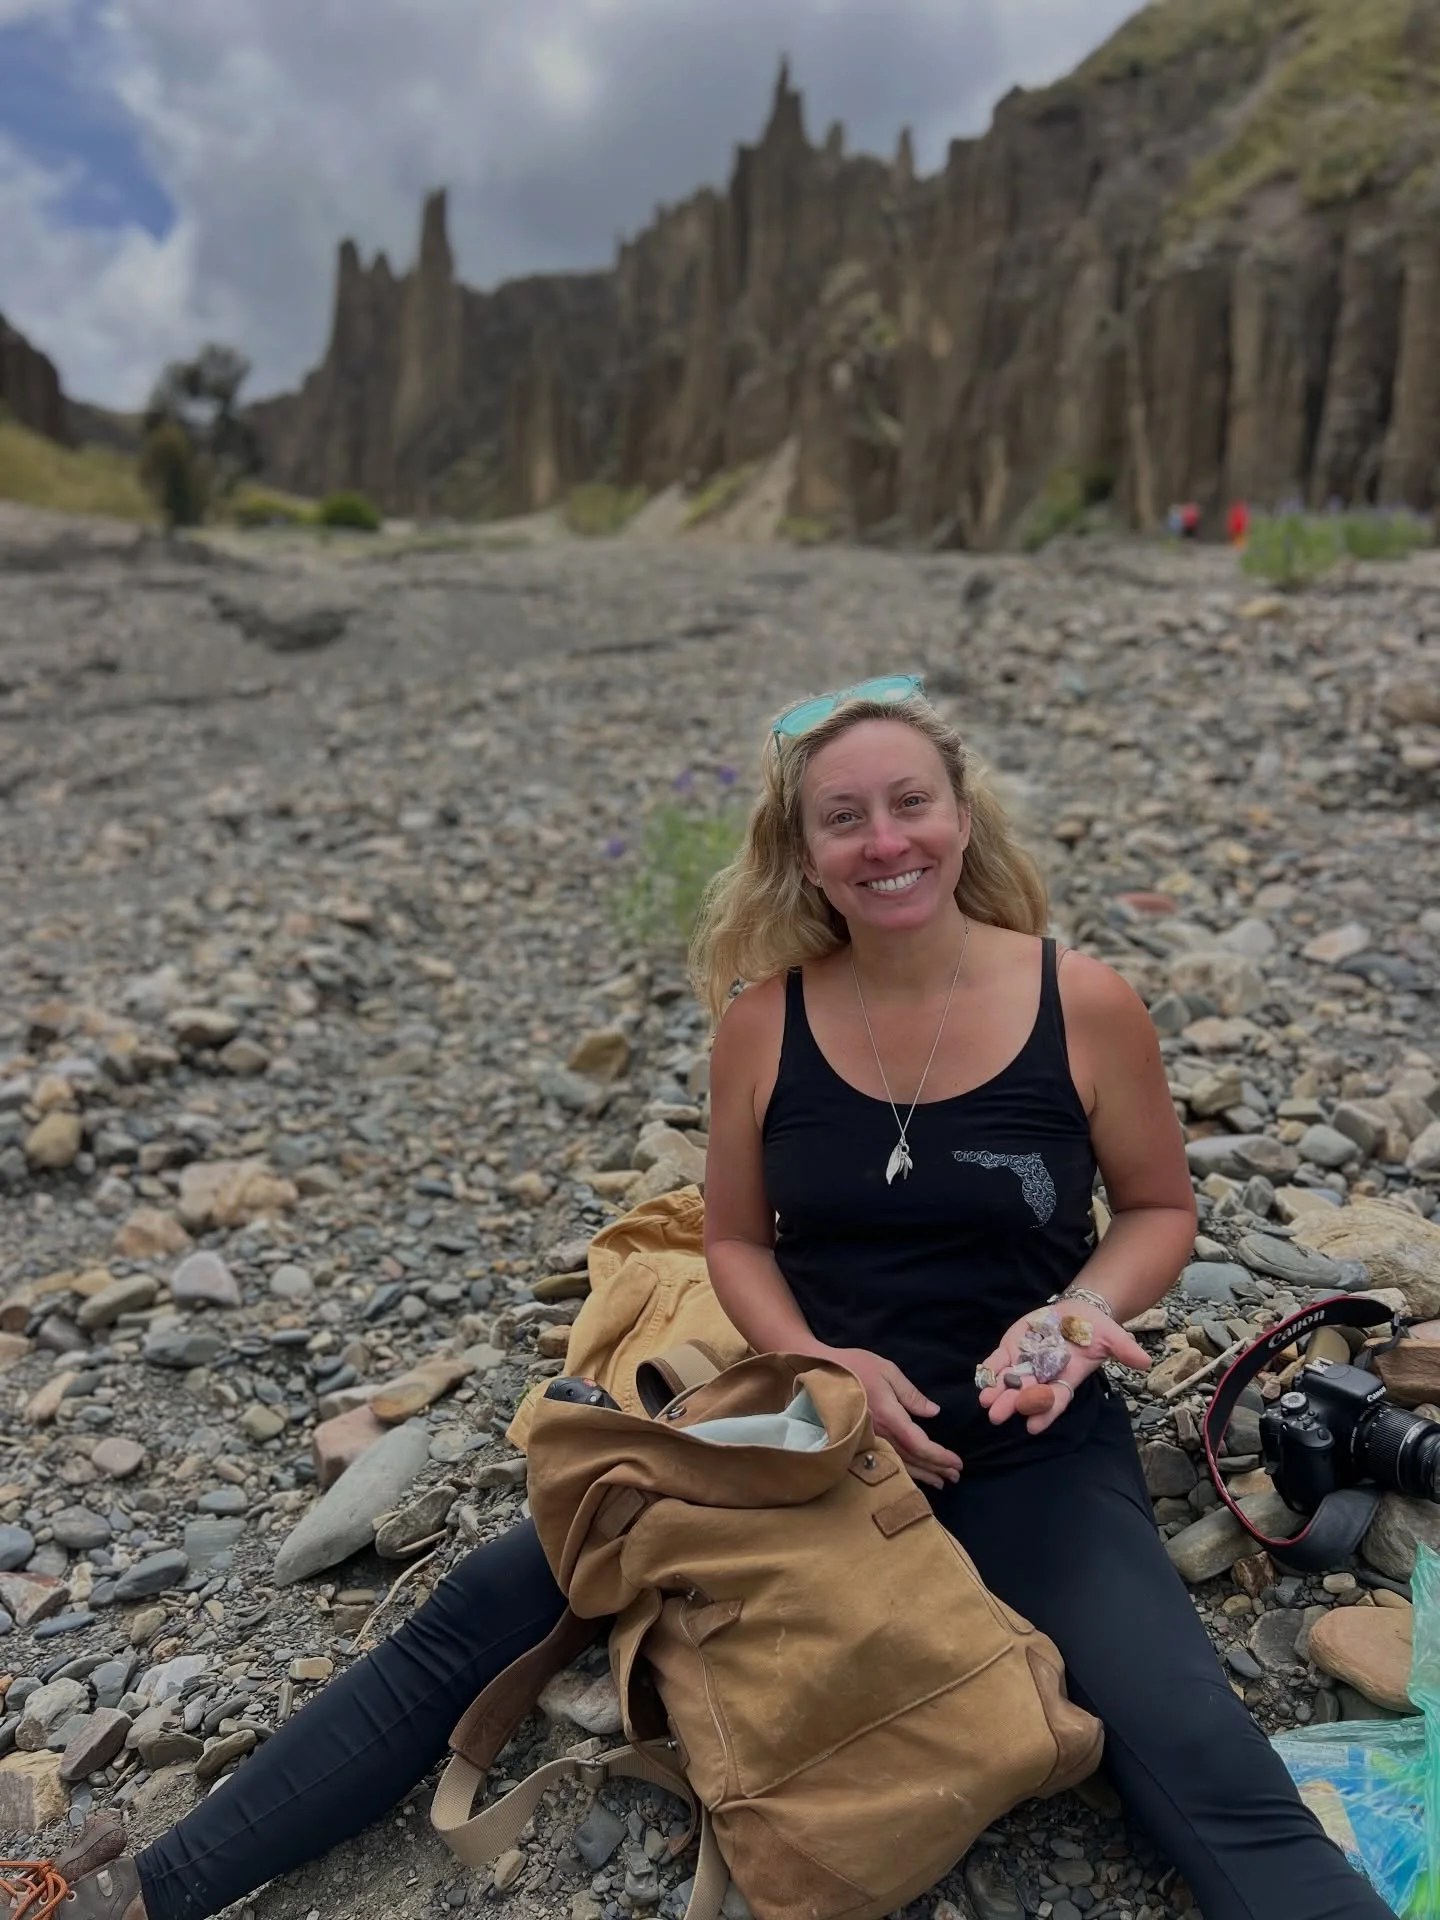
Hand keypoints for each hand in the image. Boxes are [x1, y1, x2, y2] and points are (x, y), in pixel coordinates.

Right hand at [815, 1346, 961, 1488]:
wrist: (818, 1372)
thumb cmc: (854, 1367)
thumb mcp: (887, 1371)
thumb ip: (911, 1394)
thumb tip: (934, 1412)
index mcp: (890, 1415)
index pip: (919, 1444)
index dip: (939, 1456)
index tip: (956, 1462)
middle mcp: (880, 1433)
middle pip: (913, 1458)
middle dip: (937, 1468)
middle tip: (956, 1475)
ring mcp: (869, 1439)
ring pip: (900, 1463)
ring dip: (923, 1474)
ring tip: (941, 1481)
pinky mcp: (861, 1440)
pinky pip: (887, 1460)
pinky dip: (904, 1470)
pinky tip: (913, 1474)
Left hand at [977, 1305, 1150, 1436]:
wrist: (1078, 1312)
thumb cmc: (1097, 1330)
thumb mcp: (1113, 1338)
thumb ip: (1124, 1350)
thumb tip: (1146, 1361)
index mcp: (1066, 1380)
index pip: (1055, 1400)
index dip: (1044, 1413)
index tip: (1032, 1428)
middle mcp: (1044, 1376)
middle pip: (1026, 1395)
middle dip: (1012, 1405)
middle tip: (997, 1416)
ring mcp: (1026, 1364)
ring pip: (1009, 1381)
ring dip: (997, 1391)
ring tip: (985, 1401)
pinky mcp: (1012, 1349)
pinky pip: (998, 1362)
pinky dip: (990, 1370)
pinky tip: (981, 1379)